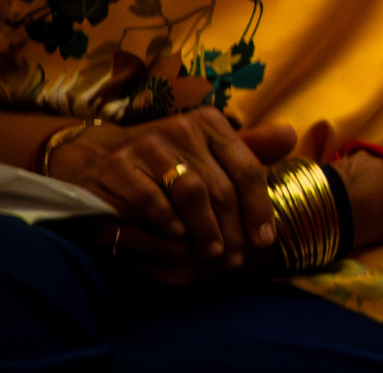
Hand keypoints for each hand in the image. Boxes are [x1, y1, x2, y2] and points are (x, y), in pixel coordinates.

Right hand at [48, 109, 295, 280]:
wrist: (92, 154)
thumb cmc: (161, 159)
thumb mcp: (204, 148)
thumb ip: (246, 148)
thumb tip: (290, 136)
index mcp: (209, 124)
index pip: (246, 169)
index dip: (260, 207)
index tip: (266, 240)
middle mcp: (182, 130)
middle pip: (221, 187)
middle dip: (233, 227)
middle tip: (238, 257)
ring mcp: (149, 146)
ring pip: (191, 192)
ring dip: (205, 228)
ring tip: (213, 254)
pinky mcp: (120, 167)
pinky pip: (150, 199)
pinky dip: (166, 221)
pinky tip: (177, 237)